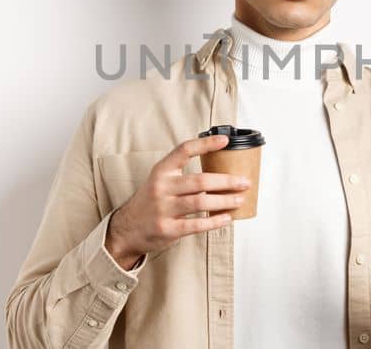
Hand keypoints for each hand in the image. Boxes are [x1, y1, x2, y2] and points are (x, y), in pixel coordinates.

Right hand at [104, 134, 248, 267]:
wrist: (126, 229)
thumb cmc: (150, 202)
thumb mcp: (160, 181)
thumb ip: (182, 175)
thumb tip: (219, 171)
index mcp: (161, 171)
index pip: (184, 150)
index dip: (206, 144)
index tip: (225, 141)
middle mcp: (161, 187)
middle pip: (201, 180)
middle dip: (227, 181)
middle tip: (244, 182)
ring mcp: (163, 209)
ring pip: (201, 201)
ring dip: (225, 200)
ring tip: (239, 199)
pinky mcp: (167, 229)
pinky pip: (197, 224)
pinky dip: (215, 221)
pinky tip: (227, 217)